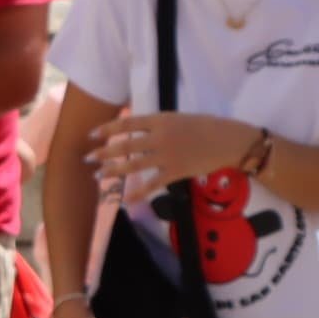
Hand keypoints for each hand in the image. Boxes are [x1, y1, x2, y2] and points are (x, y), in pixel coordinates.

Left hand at [87, 112, 255, 203]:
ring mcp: (168, 155)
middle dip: (103, 152)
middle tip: (88, 158)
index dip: (107, 129)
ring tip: (99, 175)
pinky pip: (152, 184)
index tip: (92, 135)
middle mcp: (161, 136)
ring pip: (133, 164)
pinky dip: (138, 192)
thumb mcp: (180, 118)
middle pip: (125, 145)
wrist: (230, 140)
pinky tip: (126, 199)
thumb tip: (138, 131)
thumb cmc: (207, 127)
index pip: (127, 123)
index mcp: (161, 119)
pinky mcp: (176, 171)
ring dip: (113, 170)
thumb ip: (159, 125)